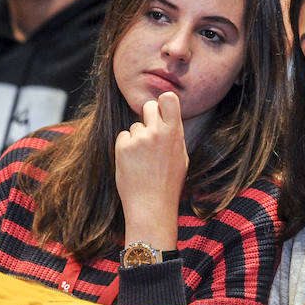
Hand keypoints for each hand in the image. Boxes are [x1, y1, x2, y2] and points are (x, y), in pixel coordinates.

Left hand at [115, 91, 186, 249]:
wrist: (151, 206)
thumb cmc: (168, 184)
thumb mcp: (181, 157)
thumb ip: (173, 135)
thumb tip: (167, 119)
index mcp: (174, 133)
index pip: (168, 99)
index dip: (163, 102)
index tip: (161, 111)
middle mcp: (157, 132)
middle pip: (149, 106)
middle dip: (148, 115)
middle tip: (149, 133)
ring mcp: (139, 139)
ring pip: (135, 126)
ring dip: (137, 138)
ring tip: (143, 160)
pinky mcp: (123, 147)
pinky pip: (123, 137)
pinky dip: (125, 148)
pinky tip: (133, 163)